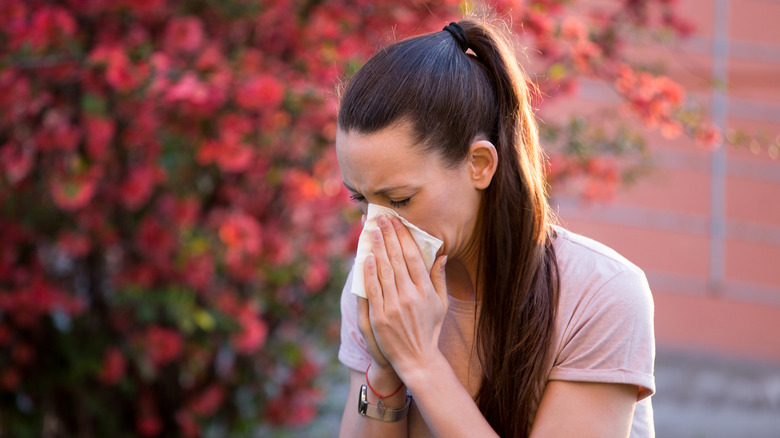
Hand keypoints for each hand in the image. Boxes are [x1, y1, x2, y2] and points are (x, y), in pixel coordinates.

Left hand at [363, 214, 448, 377]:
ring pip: (383, 271)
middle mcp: (410, 296)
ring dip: (377, 248)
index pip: (412, 257)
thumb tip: (441, 255)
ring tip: (373, 231)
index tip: (397, 222)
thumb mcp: (441, 304)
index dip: (403, 237)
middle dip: (388, 236)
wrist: (417, 359)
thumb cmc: (430, 329)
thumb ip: (439, 279)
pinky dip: (368, 272)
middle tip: (381, 219)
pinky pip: (373, 290)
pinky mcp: (380, 317)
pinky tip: (366, 257)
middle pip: (396, 259)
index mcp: (426, 291)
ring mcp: (394, 307)